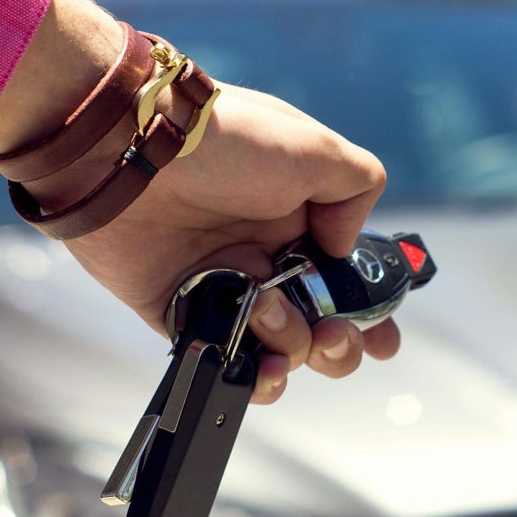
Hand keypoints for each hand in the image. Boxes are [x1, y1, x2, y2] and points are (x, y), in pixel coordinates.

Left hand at [0, 0, 400, 401]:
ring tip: (269, 314)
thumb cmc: (225, 141)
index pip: (346, 276)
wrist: (131, 149)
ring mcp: (223, 285)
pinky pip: (220, 357)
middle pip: (319, 324)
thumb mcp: (314, 148)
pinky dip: (247, 376)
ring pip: (277, 348)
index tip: (384, 338)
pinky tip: (259, 370)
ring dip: (291, 347)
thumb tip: (345, 247)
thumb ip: (356, 190)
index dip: (370, 311)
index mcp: (300, 218)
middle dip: (339, 343)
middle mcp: (265, 255)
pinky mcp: (178, 310)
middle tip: (334, 335)